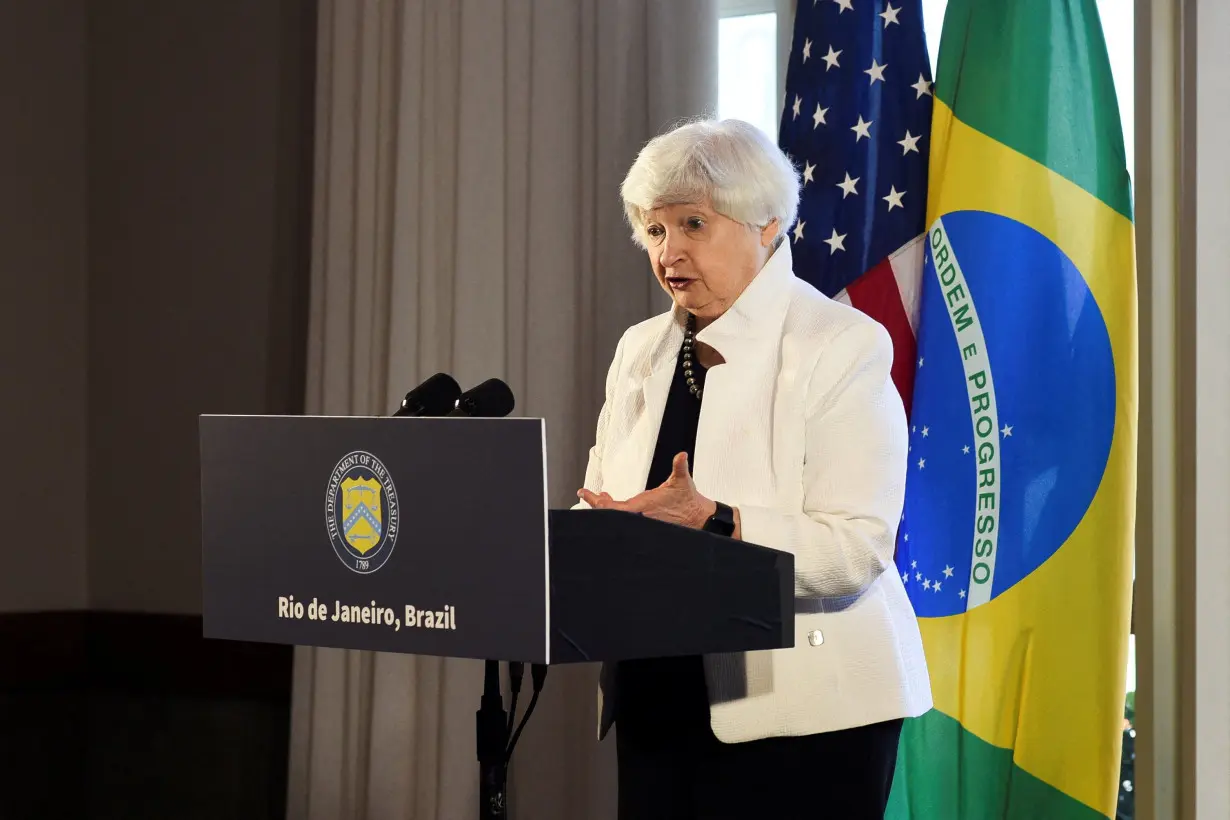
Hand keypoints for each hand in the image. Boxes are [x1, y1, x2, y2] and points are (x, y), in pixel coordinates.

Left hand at [577, 452, 715, 528]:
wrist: (698, 518)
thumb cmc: (689, 500)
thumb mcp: (682, 480)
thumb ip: (680, 466)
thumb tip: (681, 455)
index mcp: (642, 506)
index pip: (612, 508)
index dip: (596, 502)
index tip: (584, 492)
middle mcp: (639, 516)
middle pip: (610, 513)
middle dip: (598, 503)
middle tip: (589, 494)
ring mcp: (642, 520)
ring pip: (617, 515)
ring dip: (607, 506)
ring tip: (601, 496)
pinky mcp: (645, 521)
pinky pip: (624, 517)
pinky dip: (615, 509)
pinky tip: (612, 500)